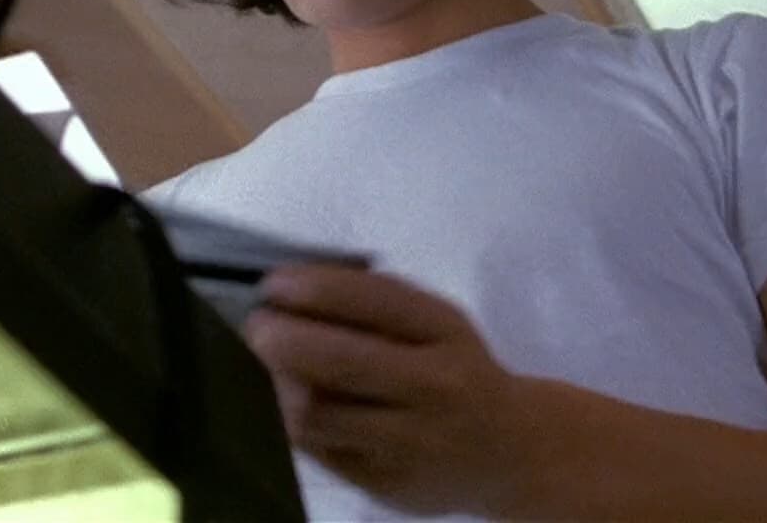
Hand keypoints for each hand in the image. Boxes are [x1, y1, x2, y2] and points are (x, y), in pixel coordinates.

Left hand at [243, 265, 535, 515]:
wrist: (510, 452)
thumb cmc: (456, 371)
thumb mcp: (437, 325)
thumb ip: (377, 304)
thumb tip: (291, 286)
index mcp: (445, 332)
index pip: (374, 301)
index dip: (314, 289)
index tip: (273, 284)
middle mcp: (434, 387)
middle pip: (339, 363)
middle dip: (282, 339)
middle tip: (256, 327)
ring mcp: (411, 441)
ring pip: (318, 414)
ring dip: (276, 384)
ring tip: (263, 365)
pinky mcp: (387, 483)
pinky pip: (320, 450)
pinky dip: (291, 422)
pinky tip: (285, 401)